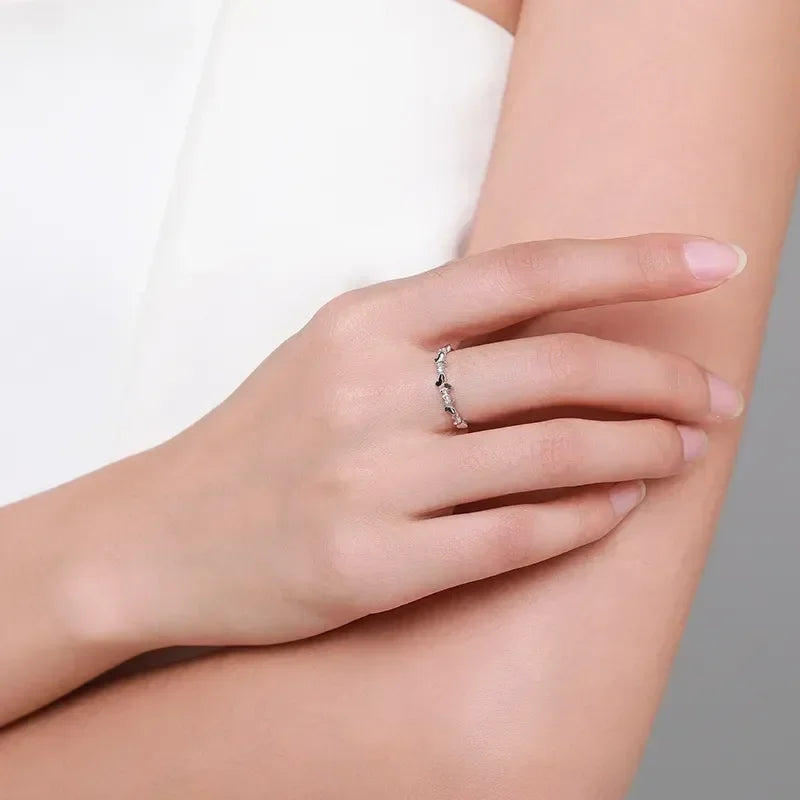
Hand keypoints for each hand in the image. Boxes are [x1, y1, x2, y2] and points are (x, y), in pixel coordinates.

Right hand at [112, 234, 744, 647]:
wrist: (163, 534)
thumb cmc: (262, 439)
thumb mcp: (335, 352)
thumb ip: (432, 330)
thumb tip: (554, 319)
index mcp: (366, 322)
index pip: (526, 271)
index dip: (634, 262)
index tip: (711, 262)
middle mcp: (370, 390)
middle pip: (558, 366)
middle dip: (660, 378)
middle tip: (716, 397)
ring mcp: (370, 480)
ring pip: (550, 454)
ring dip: (640, 451)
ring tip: (683, 451)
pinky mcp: (370, 565)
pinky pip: (511, 537)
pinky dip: (583, 520)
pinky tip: (618, 508)